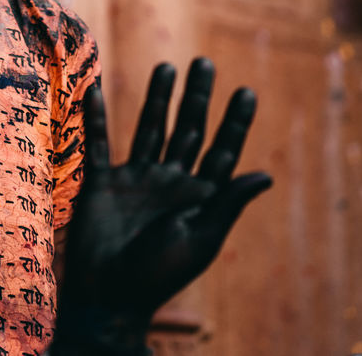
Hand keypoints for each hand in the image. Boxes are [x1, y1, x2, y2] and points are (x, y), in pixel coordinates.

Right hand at [53, 58, 272, 353]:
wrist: (108, 298)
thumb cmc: (160, 275)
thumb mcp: (201, 237)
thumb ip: (228, 202)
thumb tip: (266, 174)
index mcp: (198, 197)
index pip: (221, 152)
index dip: (235, 123)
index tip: (247, 91)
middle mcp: (169, 182)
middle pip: (187, 130)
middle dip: (197, 98)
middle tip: (206, 62)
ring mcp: (136, 181)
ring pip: (148, 129)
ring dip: (157, 99)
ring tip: (167, 66)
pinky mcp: (103, 185)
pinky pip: (99, 144)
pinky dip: (96, 118)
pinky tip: (94, 90)